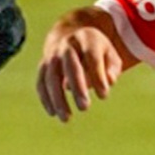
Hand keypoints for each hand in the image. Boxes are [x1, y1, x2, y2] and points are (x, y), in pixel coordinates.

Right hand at [37, 7, 129, 122]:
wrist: (69, 35)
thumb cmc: (96, 51)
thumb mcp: (109, 55)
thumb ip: (112, 68)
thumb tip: (109, 81)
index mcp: (87, 38)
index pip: (92, 56)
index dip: (97, 76)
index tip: (104, 96)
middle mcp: (67, 44)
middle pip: (70, 65)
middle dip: (77, 87)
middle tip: (84, 108)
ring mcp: (52, 54)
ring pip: (52, 76)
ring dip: (57, 98)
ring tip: (66, 118)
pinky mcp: (43, 65)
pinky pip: (41, 81)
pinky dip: (45, 98)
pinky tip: (53, 113)